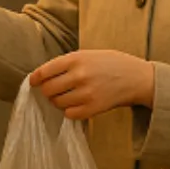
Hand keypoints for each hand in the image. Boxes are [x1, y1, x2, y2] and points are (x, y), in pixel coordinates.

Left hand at [29, 50, 154, 119]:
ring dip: (57, 101)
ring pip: (58, 103)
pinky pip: (70, 114)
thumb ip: (67, 63)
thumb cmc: (111, 63)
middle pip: (49, 89)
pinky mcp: (94, 108)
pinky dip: (68, 111)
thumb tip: (44, 75)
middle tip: (51, 90)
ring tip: (64, 97)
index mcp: (76, 59)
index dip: (36, 78)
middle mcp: (79, 76)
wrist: (136, 77)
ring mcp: (86, 93)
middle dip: (46, 91)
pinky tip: (74, 105)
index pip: (45, 71)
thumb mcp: (88, 54)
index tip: (33, 81)